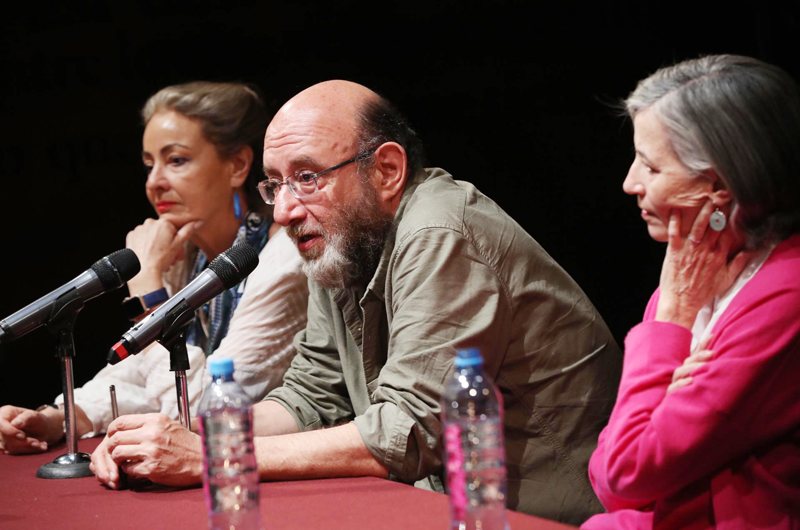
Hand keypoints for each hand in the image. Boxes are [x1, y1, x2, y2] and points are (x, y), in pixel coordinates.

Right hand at [0, 405, 62, 453]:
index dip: (10, 432)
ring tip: (40, 444)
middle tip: (37, 442)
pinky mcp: (6, 446)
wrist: (42, 430)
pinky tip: (38, 446)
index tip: (22, 436)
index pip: (1, 424)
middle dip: (23, 442)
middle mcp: (1, 425)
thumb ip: (26, 417)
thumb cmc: (38, 420)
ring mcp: (1, 436)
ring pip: (9, 447)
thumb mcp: (35, 416)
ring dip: (27, 447)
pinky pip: (14, 452)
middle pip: (5, 438)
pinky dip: (27, 450)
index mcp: (5, 413)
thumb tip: (15, 423)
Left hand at [91, 413, 202, 487]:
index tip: (112, 435)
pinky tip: (137, 467)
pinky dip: (128, 469)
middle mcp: (152, 433)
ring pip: (118, 453)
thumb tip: (125, 428)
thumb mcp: (168, 425)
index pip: (121, 421)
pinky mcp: (151, 468)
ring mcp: (151, 451)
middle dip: (112, 446)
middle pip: (116, 438)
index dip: (112, 430)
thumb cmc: (185, 444)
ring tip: (125, 460)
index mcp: (155, 420)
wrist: (202, 459)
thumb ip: (148, 424)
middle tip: (115, 451)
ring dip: (118, 459)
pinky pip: (127, 468)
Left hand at [125, 219, 196, 294]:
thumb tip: (196, 223)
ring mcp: (139, 229)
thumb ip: (188, 231)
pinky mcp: (131, 235)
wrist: (143, 270)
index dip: (178, 237)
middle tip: (172, 254)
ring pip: (153, 235)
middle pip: (163, 231)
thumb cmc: (160, 259)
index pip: (175, 226)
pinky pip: (142, 237)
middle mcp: (150, 223)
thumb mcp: (178, 245)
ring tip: (161, 257)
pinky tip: (150, 253)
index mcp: (163, 223)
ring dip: (158, 244)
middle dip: (169, 243)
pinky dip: (146, 244)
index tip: (178, 245)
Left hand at [656, 201, 751, 328]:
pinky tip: (674, 210)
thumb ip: (738, 264)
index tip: (731, 209)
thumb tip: (752, 252)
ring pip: (698, 225)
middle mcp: (706, 250)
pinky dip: (674, 221)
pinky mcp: (674, 251)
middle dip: (718, 211)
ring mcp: (689, 250)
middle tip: (719, 197)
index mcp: (719, 256)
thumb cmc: (702, 292)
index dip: (730, 220)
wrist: (681, 302)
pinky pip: (675, 232)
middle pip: (714, 226)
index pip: (728, 233)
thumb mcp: (726, 279)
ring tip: (705, 199)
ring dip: (702, 211)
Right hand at [667, 334, 713, 394]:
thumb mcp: (704, 378)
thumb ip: (707, 361)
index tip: (713, 341)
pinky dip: (682, 384)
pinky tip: (690, 382)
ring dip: (690, 369)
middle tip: (711, 356)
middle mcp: (682, 376)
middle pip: (687, 362)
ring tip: (701, 368)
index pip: (695, 355)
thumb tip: (714, 338)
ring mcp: (676, 385)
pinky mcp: (671, 396)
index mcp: (689, 369)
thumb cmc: (694, 395)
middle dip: (698, 358)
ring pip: (679, 372)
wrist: (684, 417)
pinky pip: (674, 388)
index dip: (703, 348)